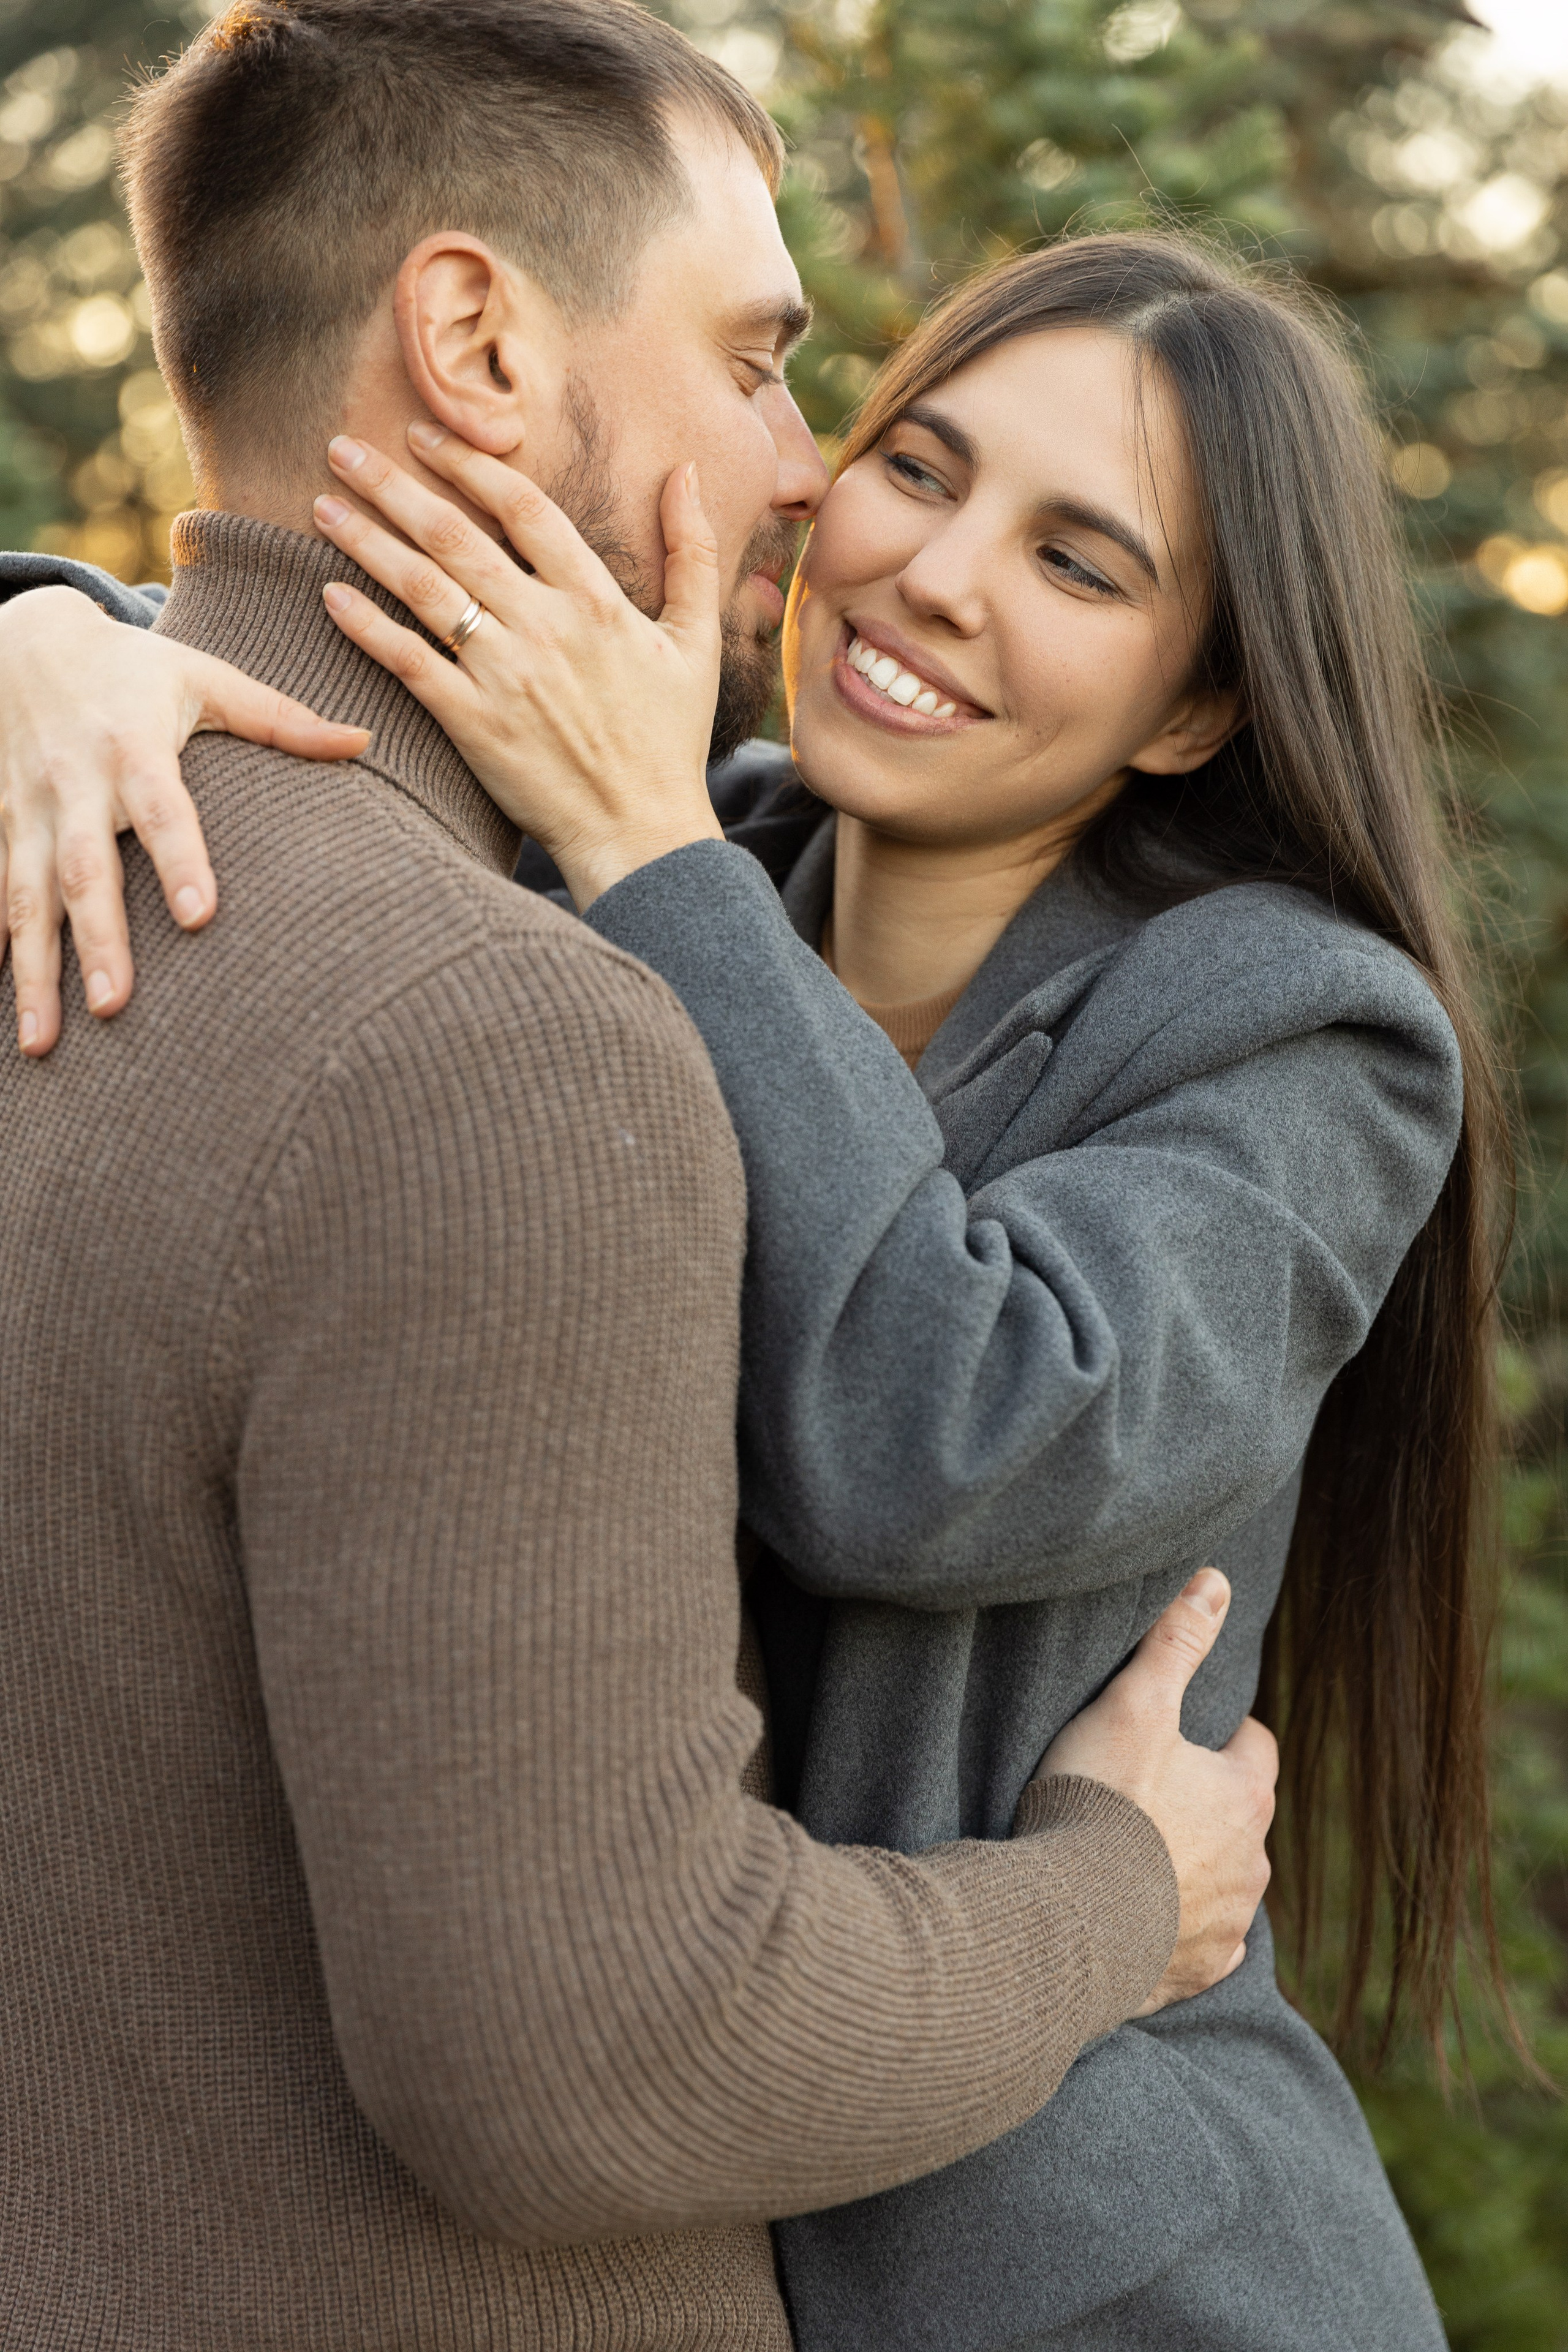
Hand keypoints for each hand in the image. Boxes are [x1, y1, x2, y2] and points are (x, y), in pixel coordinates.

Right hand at [0, 584, 368, 1055]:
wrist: (26, 640)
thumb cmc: (136, 669)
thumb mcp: (206, 677)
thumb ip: (281, 718)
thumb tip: (363, 742)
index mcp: (131, 745)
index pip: (161, 809)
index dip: (179, 859)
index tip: (201, 917)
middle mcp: (73, 782)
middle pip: (83, 868)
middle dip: (95, 940)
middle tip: (115, 1006)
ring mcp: (26, 808)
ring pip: (25, 896)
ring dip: (34, 972)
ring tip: (41, 1041)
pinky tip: (0, 1016)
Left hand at [311, 426, 723, 908]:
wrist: (641, 832)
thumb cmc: (670, 740)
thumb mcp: (698, 641)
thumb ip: (693, 552)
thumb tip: (685, 470)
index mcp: (597, 601)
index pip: (522, 507)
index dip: (468, 463)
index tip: (425, 437)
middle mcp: (546, 628)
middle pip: (455, 535)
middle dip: (393, 486)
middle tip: (343, 449)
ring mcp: (506, 676)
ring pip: (423, 589)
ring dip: (367, 542)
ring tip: (323, 506)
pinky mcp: (474, 724)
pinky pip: (409, 662)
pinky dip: (367, 626)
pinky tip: (329, 595)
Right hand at [1035, 1568, 1277, 2012]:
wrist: (1066, 1920)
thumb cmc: (1101, 1802)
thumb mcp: (1134, 1703)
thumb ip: (1176, 1642)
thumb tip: (1215, 1582)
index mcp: (1246, 1795)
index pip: (1254, 1747)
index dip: (1221, 1734)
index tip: (1182, 1733)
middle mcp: (1254, 1864)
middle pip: (1241, 1817)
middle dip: (1206, 1804)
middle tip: (1147, 1792)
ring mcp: (1229, 1924)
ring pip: (1226, 1882)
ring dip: (1194, 1867)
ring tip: (1135, 1855)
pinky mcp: (1199, 1971)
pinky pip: (1203, 1944)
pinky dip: (1178, 1928)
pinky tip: (1138, 1914)